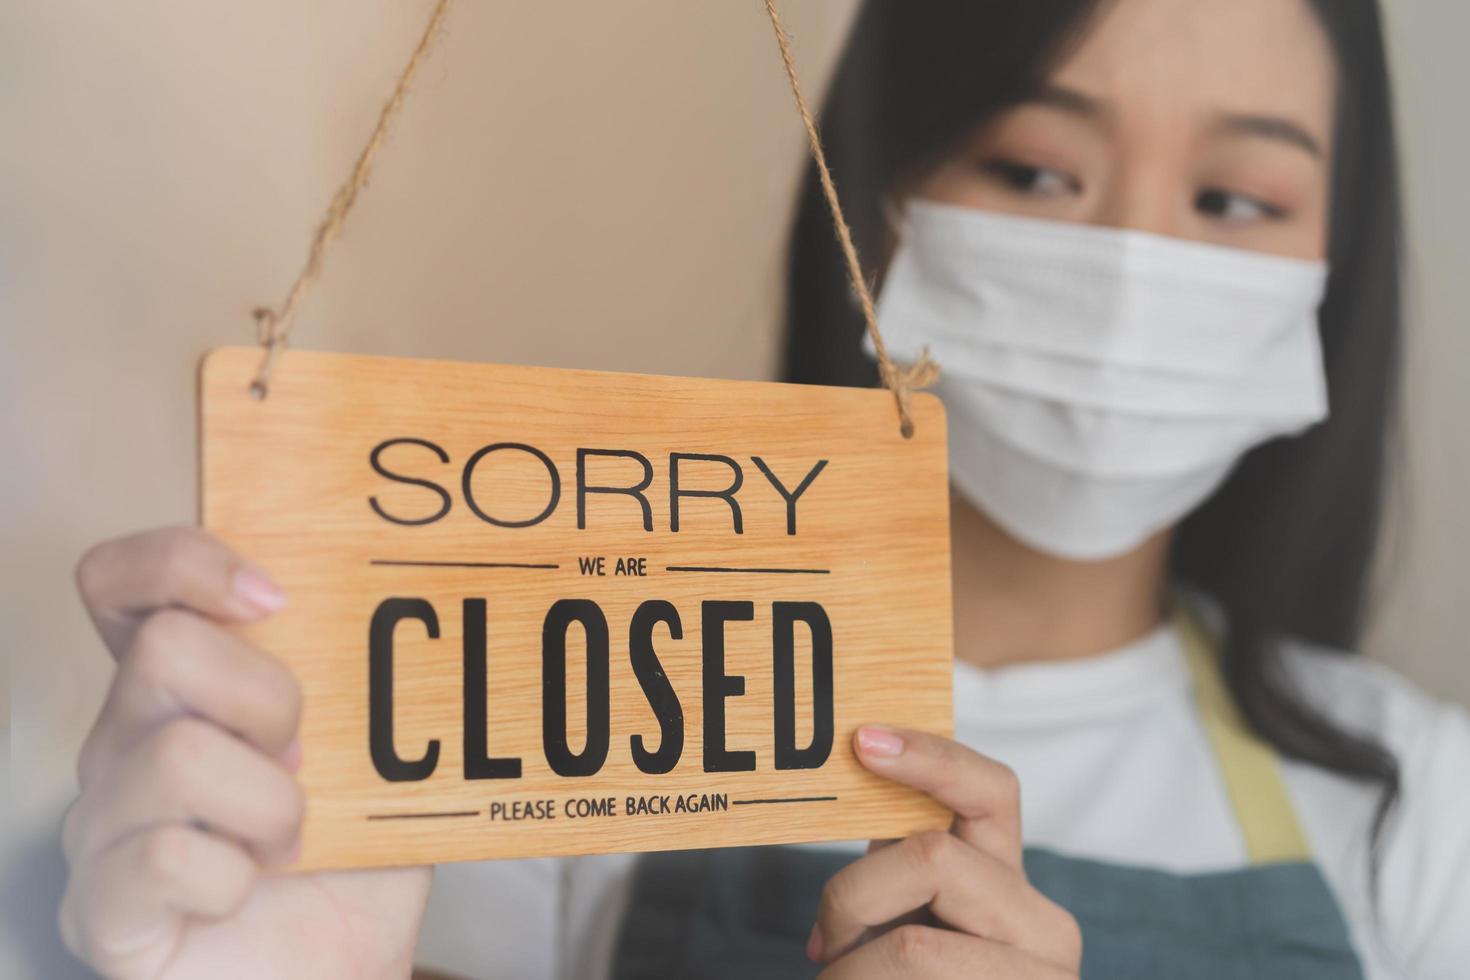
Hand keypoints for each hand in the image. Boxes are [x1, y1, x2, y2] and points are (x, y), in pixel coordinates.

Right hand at [61, 526, 431, 978]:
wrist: (338, 970)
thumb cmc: (353, 857)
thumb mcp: (377, 751)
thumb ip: (376, 678)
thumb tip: (432, 588)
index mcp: (179, 688)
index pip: (123, 581)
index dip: (186, 562)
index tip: (279, 596)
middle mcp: (122, 742)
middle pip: (165, 649)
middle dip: (271, 699)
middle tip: (305, 760)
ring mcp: (101, 825)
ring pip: (176, 756)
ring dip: (272, 805)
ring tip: (292, 840)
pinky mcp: (102, 909)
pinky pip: (165, 858)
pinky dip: (236, 877)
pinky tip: (248, 889)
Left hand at [808, 725, 1080, 977]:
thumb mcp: (910, 910)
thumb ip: (896, 857)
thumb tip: (853, 764)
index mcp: (1013, 880)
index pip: (990, 789)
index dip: (928, 754)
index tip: (862, 739)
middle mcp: (1045, 927)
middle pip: (933, 857)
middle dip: (852, 892)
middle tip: (824, 942)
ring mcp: (1038, 978)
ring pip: (913, 947)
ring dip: (852, 970)